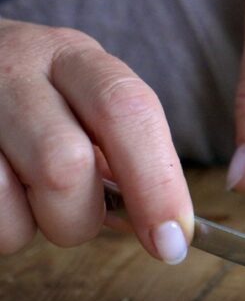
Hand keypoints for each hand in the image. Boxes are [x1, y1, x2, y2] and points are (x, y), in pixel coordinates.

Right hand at [0, 19, 192, 260]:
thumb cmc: (29, 99)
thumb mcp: (79, 100)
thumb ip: (118, 152)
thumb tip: (160, 223)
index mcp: (74, 58)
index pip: (129, 112)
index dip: (157, 184)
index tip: (173, 243)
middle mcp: (16, 68)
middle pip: (65, 163)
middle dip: (80, 217)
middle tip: (76, 221)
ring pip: (5, 199)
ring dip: (27, 227)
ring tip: (23, 201)